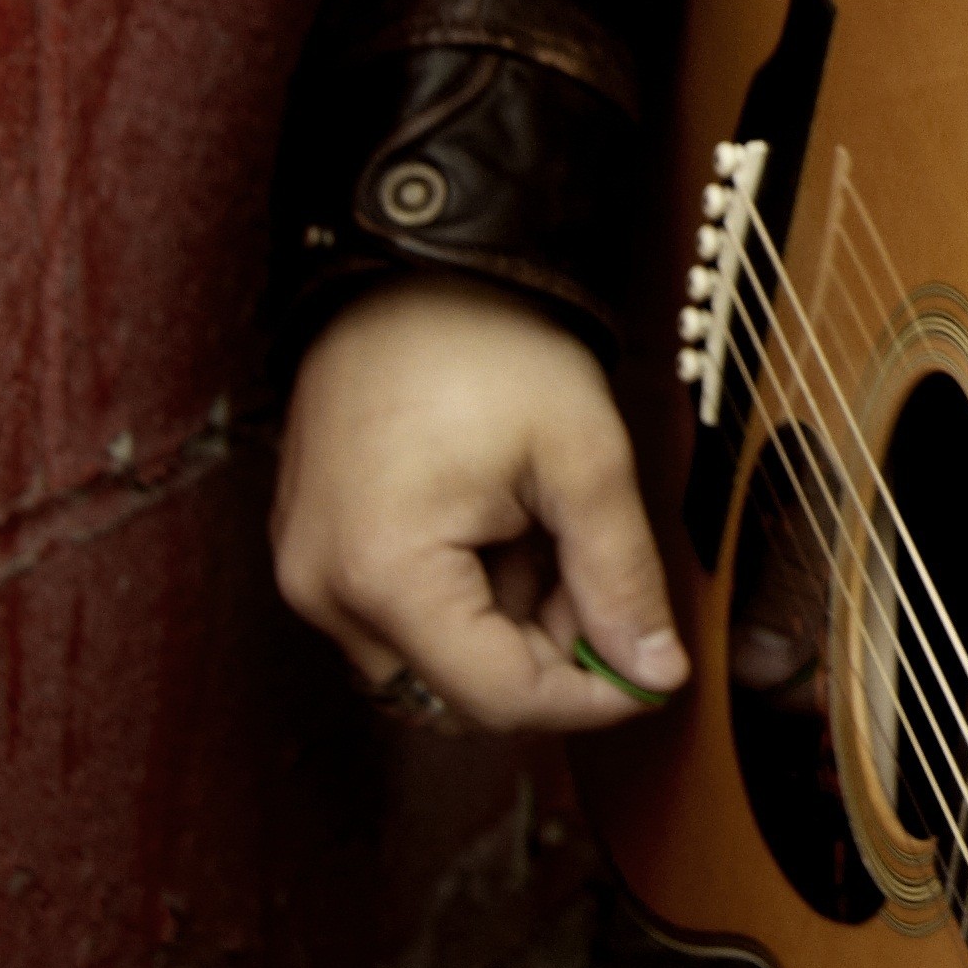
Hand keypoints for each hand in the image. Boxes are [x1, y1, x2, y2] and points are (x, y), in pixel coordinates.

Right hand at [274, 280, 686, 733]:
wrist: (406, 271)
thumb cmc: (487, 346)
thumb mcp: (583, 458)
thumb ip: (621, 577)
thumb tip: (657, 674)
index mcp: (384, 573)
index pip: (499, 696)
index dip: (589, 697)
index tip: (650, 670)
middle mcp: (326, 592)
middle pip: (462, 685)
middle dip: (548, 645)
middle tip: (592, 559)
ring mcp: (310, 575)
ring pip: (435, 657)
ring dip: (507, 619)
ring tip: (539, 521)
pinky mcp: (315, 555)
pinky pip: (402, 615)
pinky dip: (465, 592)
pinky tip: (498, 521)